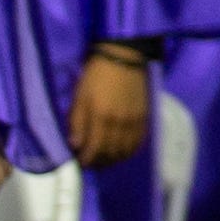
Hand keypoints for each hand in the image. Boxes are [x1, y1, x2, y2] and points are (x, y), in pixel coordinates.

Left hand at [69, 46, 152, 170]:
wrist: (123, 57)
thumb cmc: (96, 76)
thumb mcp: (80, 97)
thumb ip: (77, 123)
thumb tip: (75, 146)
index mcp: (101, 118)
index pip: (94, 150)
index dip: (86, 161)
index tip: (80, 163)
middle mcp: (119, 124)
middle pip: (110, 153)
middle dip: (99, 162)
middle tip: (92, 162)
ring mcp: (134, 121)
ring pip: (125, 150)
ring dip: (114, 159)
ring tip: (106, 158)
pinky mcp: (144, 116)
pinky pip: (139, 141)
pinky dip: (130, 150)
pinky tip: (123, 151)